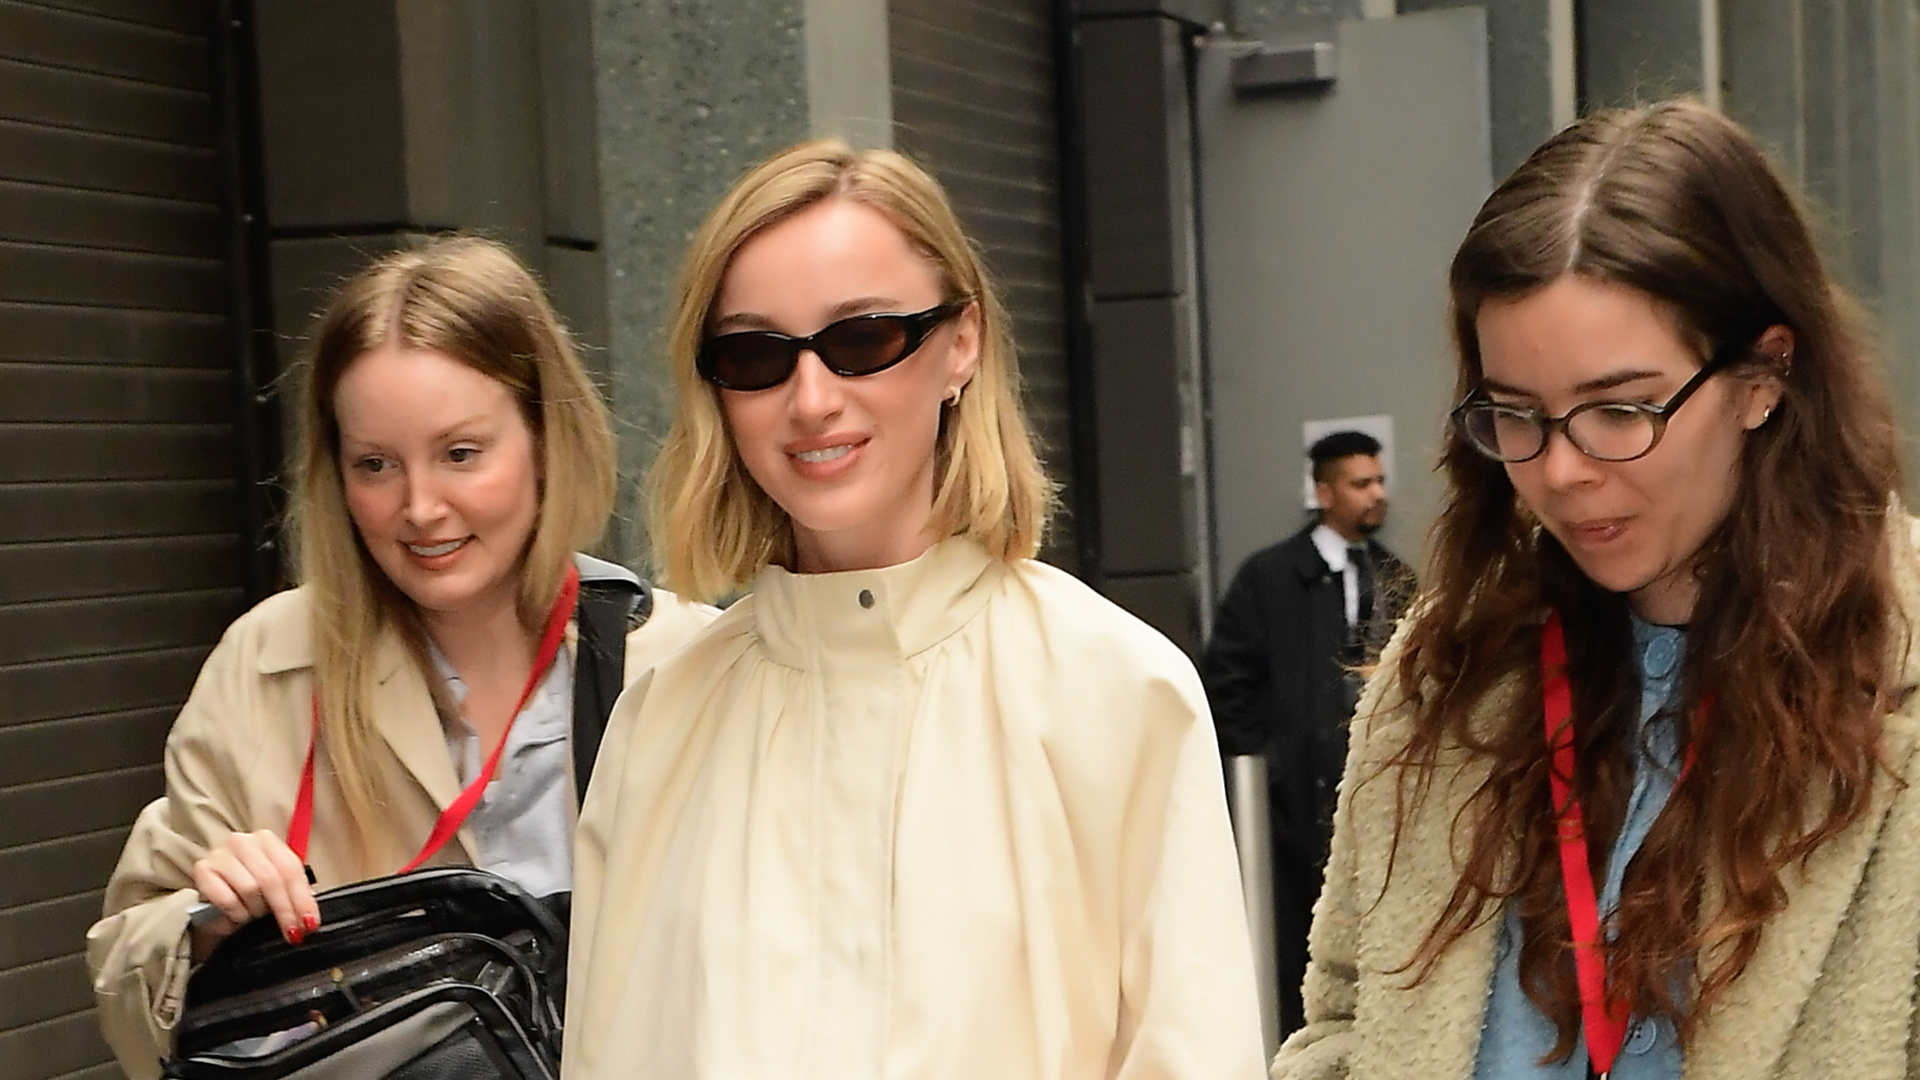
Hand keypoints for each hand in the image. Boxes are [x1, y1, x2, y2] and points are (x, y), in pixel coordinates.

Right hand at [188, 829, 319, 960]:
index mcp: (267, 840)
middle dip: (285, 909)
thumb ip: (294, 896)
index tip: (310, 922)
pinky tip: (237, 915)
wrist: (211, 906)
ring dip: (256, 910)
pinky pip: (226, 898)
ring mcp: (220, 854)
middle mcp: (243, 842)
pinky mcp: (202, 870)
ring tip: (255, 916)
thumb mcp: (275, 891)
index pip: (290, 868)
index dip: (302, 898)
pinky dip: (236, 913)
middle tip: (292, 931)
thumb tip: (310, 918)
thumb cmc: (247, 895)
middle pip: (271, 878)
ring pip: (250, 888)